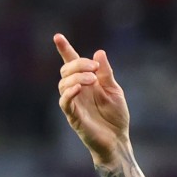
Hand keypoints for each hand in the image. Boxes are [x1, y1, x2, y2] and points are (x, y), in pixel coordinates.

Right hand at [54, 33, 129, 165]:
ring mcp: (73, 103)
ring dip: (77, 77)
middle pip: (65, 70)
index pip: (71, 63)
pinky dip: (70, 92)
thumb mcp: (114, 90)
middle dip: (78, 64)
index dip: (64, 50)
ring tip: (92, 79)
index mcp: (86, 83)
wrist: (118, 140)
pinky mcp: (73, 117)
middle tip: (94, 68)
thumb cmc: (116, 116)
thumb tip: (99, 52)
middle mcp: (77, 91)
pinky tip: (79, 87)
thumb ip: (106, 73)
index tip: (58, 36)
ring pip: (63, 84)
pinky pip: (65, 102)